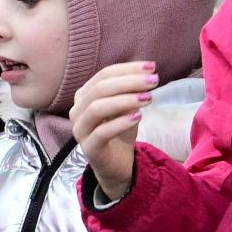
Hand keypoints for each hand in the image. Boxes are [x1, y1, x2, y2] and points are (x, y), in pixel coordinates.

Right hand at [70, 58, 157, 202]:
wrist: (115, 163)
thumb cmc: (120, 131)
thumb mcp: (127, 108)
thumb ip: (131, 93)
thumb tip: (145, 75)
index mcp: (84, 97)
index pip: (103, 75)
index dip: (127, 69)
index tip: (151, 67)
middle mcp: (77, 110)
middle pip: (99, 89)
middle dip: (129, 82)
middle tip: (154, 81)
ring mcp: (80, 129)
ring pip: (97, 108)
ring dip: (125, 100)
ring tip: (149, 98)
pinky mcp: (89, 147)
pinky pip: (102, 132)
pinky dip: (121, 123)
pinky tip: (139, 117)